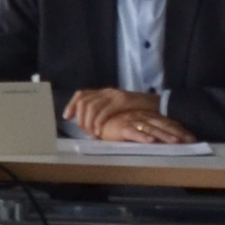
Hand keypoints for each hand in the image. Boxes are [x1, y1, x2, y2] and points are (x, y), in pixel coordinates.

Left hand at [67, 89, 195, 146]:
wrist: (157, 105)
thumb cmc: (137, 110)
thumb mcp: (118, 108)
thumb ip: (104, 110)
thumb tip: (88, 121)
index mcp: (105, 92)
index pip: (81, 94)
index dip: (71, 105)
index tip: (67, 117)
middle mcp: (107, 91)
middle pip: (84, 102)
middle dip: (80, 118)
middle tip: (84, 131)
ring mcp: (115, 95)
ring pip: (92, 107)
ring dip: (89, 122)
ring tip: (92, 133)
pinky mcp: (122, 101)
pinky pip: (104, 112)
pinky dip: (99, 122)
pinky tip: (99, 131)